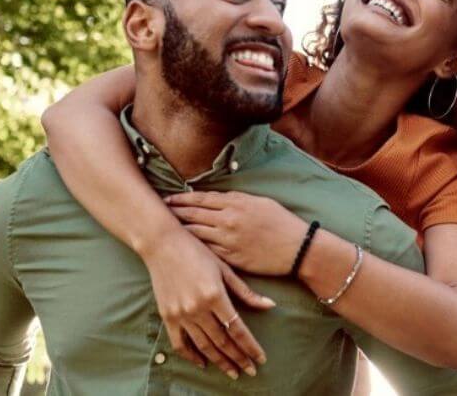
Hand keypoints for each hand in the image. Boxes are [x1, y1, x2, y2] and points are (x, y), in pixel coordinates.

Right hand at [140, 225, 274, 377]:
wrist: (162, 244)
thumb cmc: (196, 251)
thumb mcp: (224, 268)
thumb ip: (245, 292)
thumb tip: (270, 306)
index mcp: (215, 295)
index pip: (238, 329)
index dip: (250, 347)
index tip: (260, 359)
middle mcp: (197, 308)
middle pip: (223, 341)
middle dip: (238, 358)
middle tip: (250, 370)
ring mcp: (181, 314)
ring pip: (204, 346)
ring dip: (220, 361)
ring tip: (232, 371)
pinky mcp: (167, 316)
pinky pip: (180, 343)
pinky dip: (192, 356)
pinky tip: (203, 363)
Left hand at [165, 191, 310, 275]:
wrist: (297, 248)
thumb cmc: (281, 222)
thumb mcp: (259, 202)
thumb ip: (236, 199)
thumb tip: (216, 198)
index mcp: (235, 203)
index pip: (201, 199)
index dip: (182, 198)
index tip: (169, 198)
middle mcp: (228, 220)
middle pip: (193, 214)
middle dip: (175, 212)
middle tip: (159, 211)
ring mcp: (228, 240)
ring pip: (196, 233)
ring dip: (179, 230)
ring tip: (165, 229)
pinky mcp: (231, 258)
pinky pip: (206, 251)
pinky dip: (193, 248)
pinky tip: (183, 247)